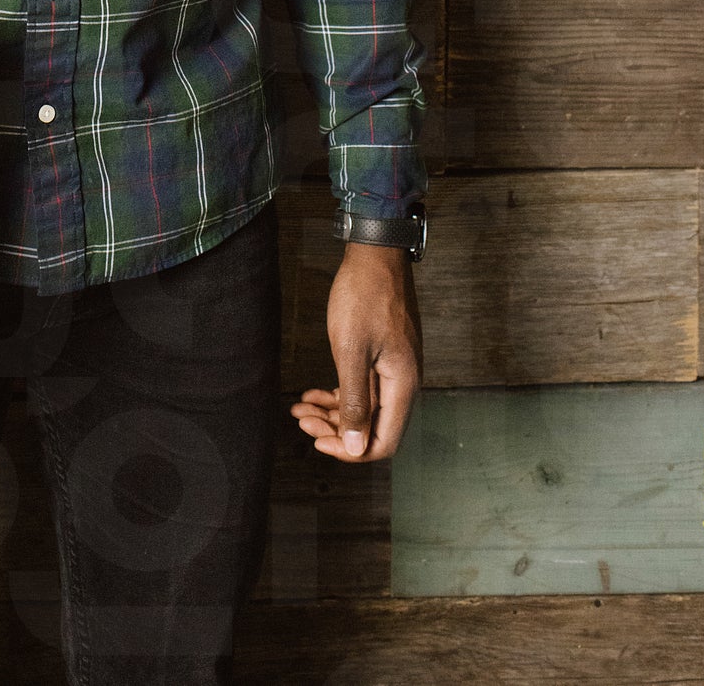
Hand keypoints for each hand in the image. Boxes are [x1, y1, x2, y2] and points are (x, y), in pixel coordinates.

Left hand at [288, 241, 421, 462]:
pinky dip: (338, 393)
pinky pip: (362, 386)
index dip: (352, 450)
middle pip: (371, 426)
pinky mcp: (383, 354)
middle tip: (302, 421)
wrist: (375, 253)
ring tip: (300, 409)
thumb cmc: (362, 297)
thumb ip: (354, 401)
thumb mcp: (351, 351)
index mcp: (402, 386)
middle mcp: (403, 382)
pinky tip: (313, 393)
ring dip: (332, 412)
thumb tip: (357, 447)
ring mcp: (393, 367)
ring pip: (364, 406)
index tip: (318, 442)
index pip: (384, 442)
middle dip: (335, 430)